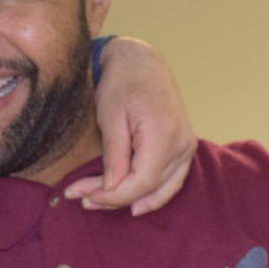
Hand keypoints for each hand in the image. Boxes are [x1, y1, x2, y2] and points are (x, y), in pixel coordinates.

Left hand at [65, 37, 195, 215]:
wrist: (142, 62)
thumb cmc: (122, 84)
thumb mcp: (110, 118)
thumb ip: (114, 156)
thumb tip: (111, 190)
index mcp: (163, 133)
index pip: (142, 181)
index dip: (113, 196)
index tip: (84, 196)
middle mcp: (181, 143)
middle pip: (149, 188)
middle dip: (113, 198)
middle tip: (81, 199)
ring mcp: (187, 146)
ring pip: (162, 189)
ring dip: (130, 201)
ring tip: (98, 202)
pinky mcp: (184, 148)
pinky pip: (172, 181)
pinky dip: (153, 195)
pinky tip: (134, 205)